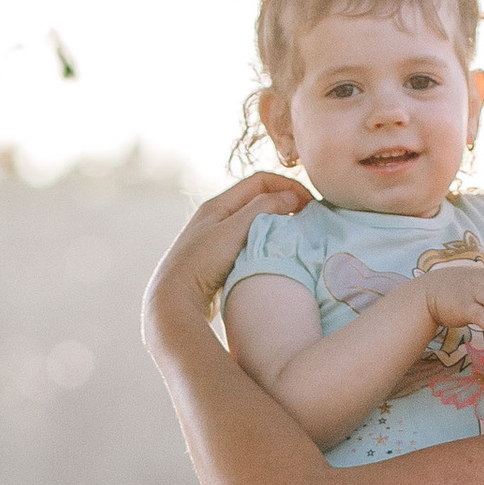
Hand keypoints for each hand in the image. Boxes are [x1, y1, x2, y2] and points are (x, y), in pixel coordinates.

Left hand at [143, 171, 310, 350]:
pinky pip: (248, 244)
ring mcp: (215, 241)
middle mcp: (214, 218)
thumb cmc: (201, 264)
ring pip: (254, 223)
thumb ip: (262, 209)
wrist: (173, 302)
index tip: (310, 204)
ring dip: (276, 225)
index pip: (260, 181)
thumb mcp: (234, 231)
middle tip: (308, 219)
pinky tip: (275, 257)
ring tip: (296, 237)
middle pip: (257, 200)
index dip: (287, 187)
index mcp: (216, 205)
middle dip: (285, 203)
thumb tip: (291, 196)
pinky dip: (266, 244)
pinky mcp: (217, 263)